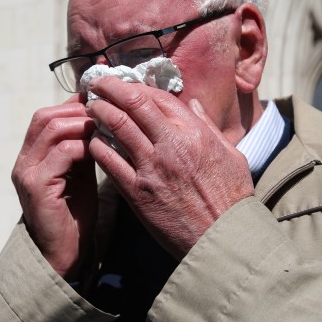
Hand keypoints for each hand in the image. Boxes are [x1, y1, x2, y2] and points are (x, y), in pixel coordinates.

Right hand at [11, 98, 98, 278]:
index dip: (71, 107)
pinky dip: (83, 146)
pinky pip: (61, 152)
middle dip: (77, 112)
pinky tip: (99, 151)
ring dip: (82, 126)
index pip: (44, 116)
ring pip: (53, 129)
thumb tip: (99, 119)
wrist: (63, 254)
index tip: (98, 106)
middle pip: (45, 117)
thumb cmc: (73, 215)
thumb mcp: (78, 173)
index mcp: (30, 156)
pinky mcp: (37, 186)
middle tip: (104, 115)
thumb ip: (82, 148)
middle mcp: (23, 161)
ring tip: (104, 130)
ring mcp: (27, 173)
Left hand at [86, 77, 254, 258]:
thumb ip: (208, 125)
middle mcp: (171, 144)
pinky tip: (93, 140)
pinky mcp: (137, 192)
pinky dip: (97, 145)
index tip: (122, 83)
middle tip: (97, 85)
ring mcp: (152, 167)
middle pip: (132, 103)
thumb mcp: (231, 154)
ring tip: (90, 107)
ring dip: (99, 112)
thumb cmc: (231, 198)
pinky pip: (108, 160)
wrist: (223, 237)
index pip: (157, 97)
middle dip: (110, 89)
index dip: (135, 86)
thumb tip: (192, 103)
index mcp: (195, 132)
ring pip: (116, 126)